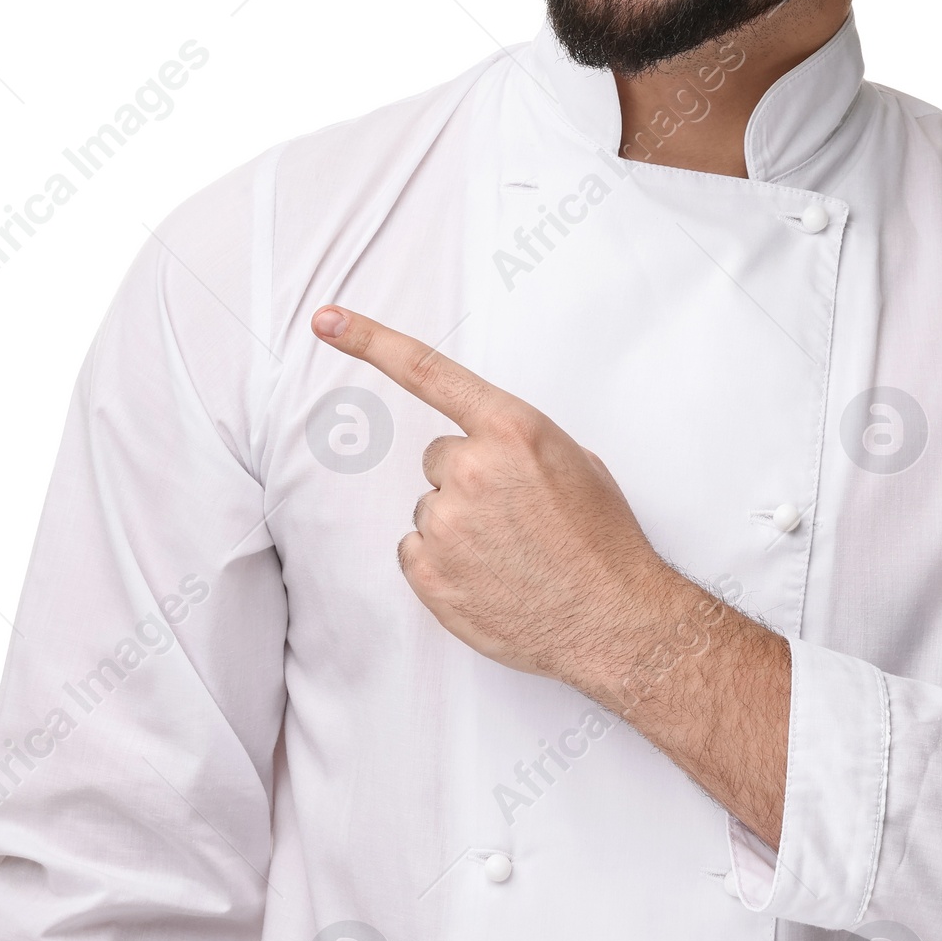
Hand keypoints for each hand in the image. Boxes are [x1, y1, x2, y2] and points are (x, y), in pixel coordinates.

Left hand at [309, 304, 791, 844]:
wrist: (613, 619)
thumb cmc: (602, 541)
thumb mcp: (575, 462)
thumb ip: (517, 441)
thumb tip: (485, 446)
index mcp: (511, 430)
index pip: (428, 372)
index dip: (371, 341)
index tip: (328, 320)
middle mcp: (471, 469)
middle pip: (441, 459)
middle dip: (470, 480)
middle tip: (516, 515)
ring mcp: (446, 523)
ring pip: (431, 509)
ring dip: (461, 526)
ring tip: (510, 553)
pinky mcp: (429, 574)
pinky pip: (416, 552)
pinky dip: (445, 566)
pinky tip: (489, 577)